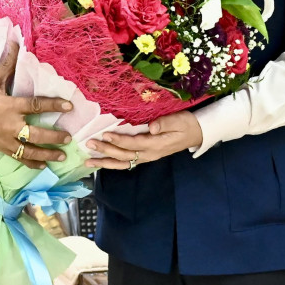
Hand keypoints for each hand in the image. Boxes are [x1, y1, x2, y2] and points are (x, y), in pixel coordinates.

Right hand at [0, 42, 71, 167]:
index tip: (69, 106)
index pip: (36, 105)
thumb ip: (7, 63)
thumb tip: (17, 42)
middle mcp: (9, 125)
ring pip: (29, 151)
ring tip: (61, 156)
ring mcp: (4, 139)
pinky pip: (17, 158)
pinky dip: (31, 163)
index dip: (54, 105)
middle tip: (69, 137)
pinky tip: (42, 167)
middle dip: (55, 137)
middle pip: (37, 135)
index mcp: (9, 106)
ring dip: (47, 154)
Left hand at [85, 112, 201, 169]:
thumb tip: (152, 127)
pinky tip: (101, 163)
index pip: (133, 144)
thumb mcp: (179, 120)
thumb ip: (165, 123)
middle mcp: (149, 154)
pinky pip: (126, 162)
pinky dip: (113, 163)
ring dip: (105, 162)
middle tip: (89, 145)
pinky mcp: (145, 156)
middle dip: (106, 150)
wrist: (196, 133)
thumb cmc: (186, 124)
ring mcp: (147, 157)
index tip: (105, 135)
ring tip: (88, 162)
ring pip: (123, 162)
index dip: (119, 140)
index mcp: (156, 145)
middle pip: (124, 155)